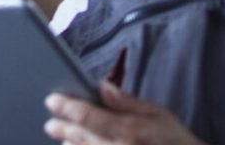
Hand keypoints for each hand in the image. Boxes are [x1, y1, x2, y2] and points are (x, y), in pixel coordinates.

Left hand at [44, 82, 202, 144]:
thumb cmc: (173, 140)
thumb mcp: (157, 114)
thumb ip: (127, 101)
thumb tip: (102, 86)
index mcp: (129, 130)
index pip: (88, 116)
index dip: (67, 107)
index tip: (52, 100)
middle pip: (79, 137)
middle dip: (62, 128)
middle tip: (51, 123)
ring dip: (69, 144)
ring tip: (63, 137)